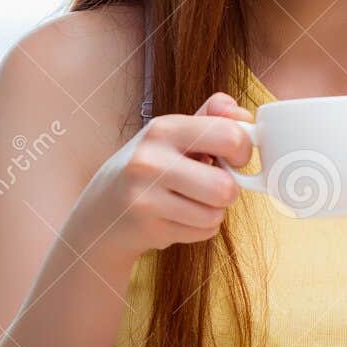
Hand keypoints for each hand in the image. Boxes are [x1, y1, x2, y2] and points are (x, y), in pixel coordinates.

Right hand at [59, 92, 253, 268]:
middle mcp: (150, 160)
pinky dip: (198, 228)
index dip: (243, 151)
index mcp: (164, 129)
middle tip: (214, 185)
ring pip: (216, 214)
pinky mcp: (147, 228)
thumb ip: (212, 118)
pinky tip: (177, 217)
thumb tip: (243, 113)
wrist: (102, 210)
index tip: (234, 158)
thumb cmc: (150, 167)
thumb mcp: (174, 134)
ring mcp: (145, 197)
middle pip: (226, 187)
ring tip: (190, 201)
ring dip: (213, 211)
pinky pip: (202, 232)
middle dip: (229, 190)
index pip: (230, 137)